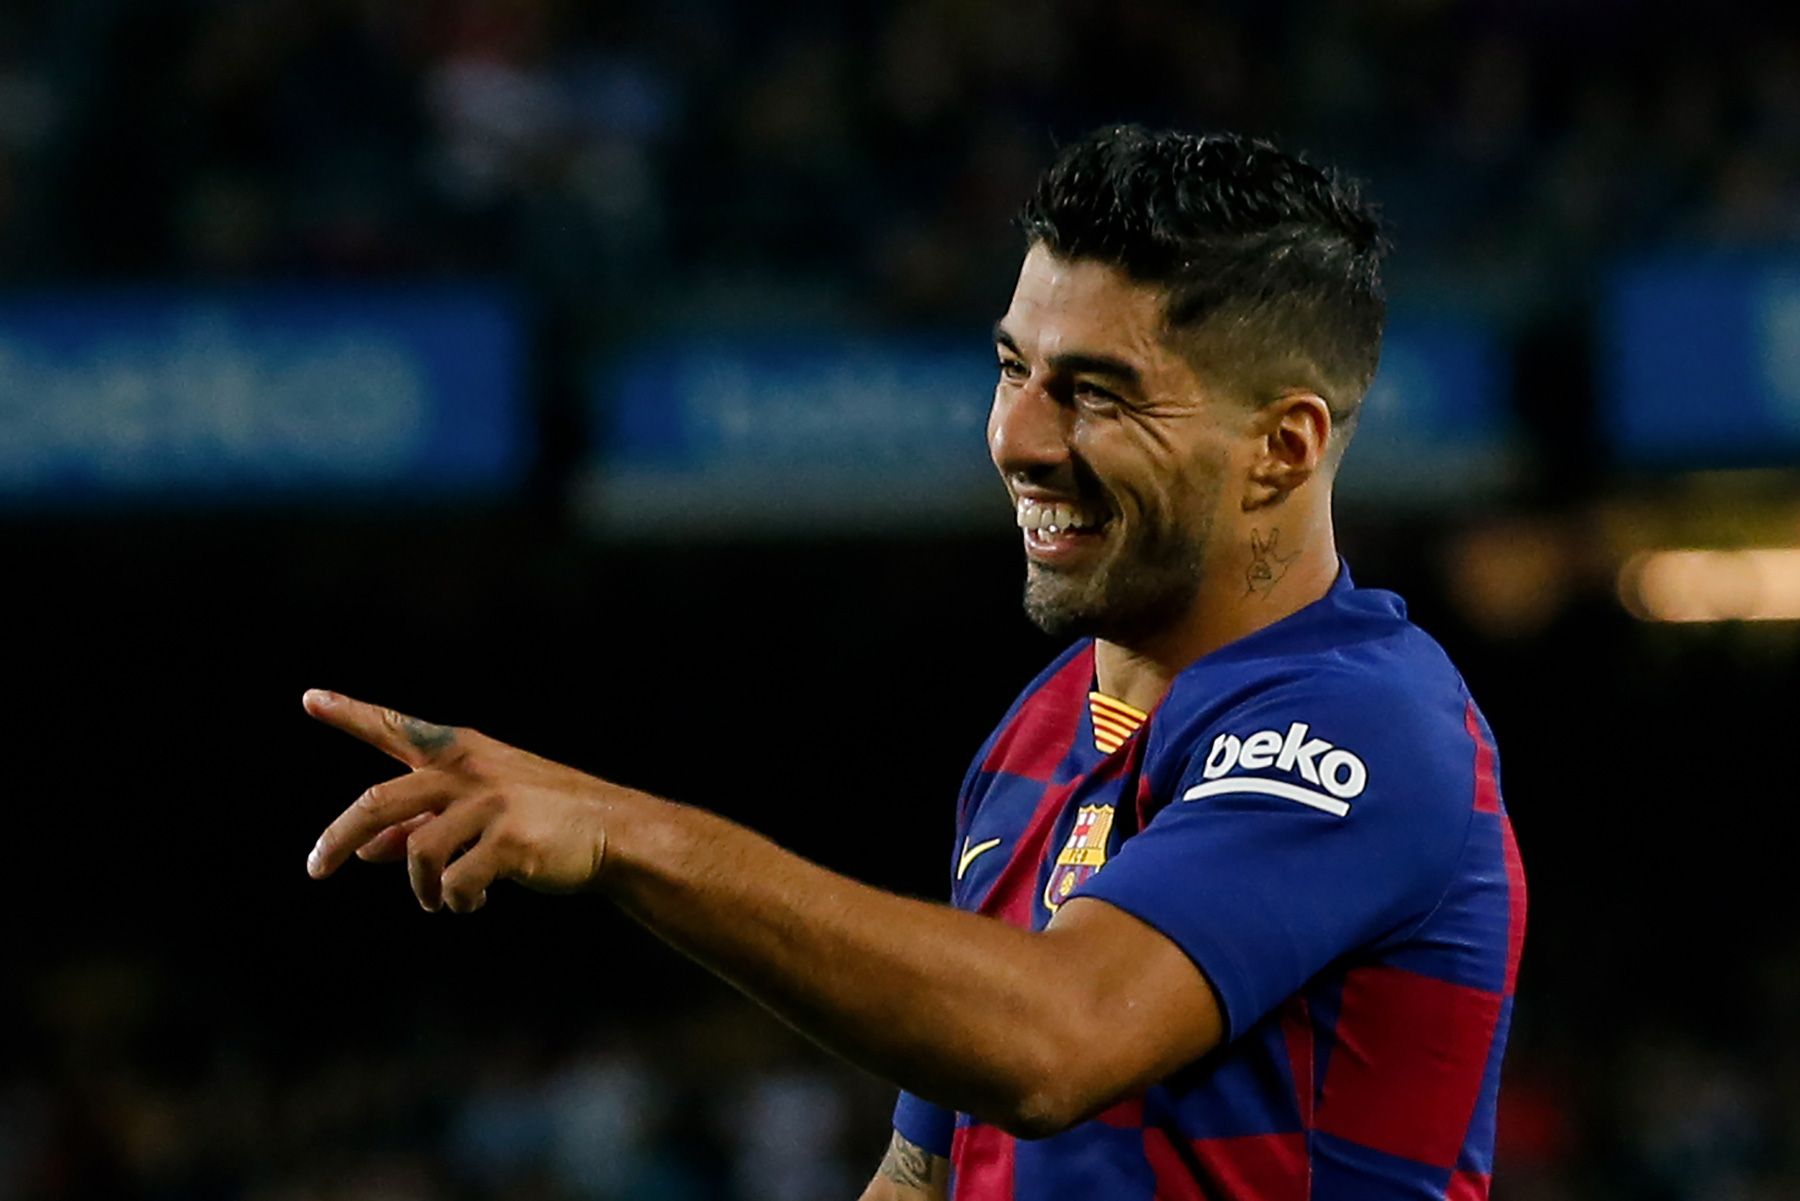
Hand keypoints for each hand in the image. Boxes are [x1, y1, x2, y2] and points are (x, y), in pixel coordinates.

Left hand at [303, 689, 610, 911]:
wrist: (612, 831)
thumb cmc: (543, 817)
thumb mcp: (480, 808)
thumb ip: (421, 822)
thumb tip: (364, 848)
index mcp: (460, 752)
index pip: (395, 729)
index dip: (350, 713)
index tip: (311, 698)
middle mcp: (468, 770)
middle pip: (378, 801)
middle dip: (337, 837)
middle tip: (315, 867)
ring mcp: (489, 804)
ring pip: (417, 853)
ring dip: (420, 888)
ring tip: (437, 900)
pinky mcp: (508, 841)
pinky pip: (455, 882)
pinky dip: (456, 901)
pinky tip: (472, 901)